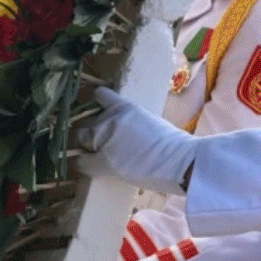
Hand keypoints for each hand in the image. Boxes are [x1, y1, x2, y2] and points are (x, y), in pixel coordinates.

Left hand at [72, 88, 197, 193]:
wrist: (179, 160)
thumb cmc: (174, 144)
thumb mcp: (150, 122)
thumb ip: (131, 123)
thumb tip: (125, 134)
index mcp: (124, 106)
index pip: (100, 95)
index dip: (97, 104)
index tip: (99, 111)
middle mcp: (110, 119)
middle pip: (87, 122)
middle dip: (92, 132)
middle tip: (104, 144)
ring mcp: (104, 139)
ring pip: (81, 140)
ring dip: (88, 148)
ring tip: (99, 158)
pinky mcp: (103, 160)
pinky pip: (81, 162)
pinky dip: (83, 164)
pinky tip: (90, 166)